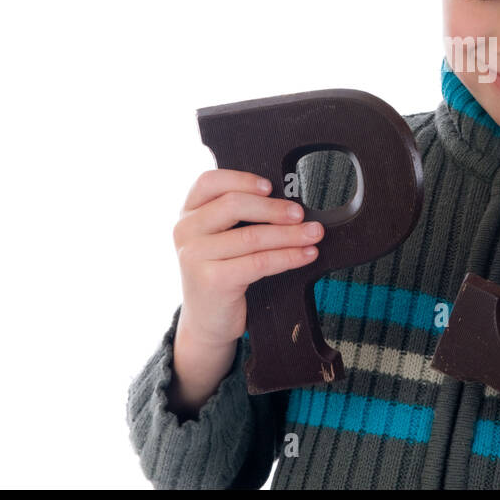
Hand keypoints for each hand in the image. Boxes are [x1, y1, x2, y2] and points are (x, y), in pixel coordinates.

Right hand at [173, 168, 324, 347]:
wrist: (207, 321)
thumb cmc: (221, 271)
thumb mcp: (219, 238)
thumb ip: (237, 216)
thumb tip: (287, 201)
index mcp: (188, 212)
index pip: (209, 182)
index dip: (242, 179)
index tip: (271, 186)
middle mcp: (185, 230)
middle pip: (234, 205)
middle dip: (274, 208)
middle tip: (301, 213)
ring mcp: (194, 256)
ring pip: (252, 236)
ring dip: (290, 234)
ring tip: (313, 234)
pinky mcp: (212, 280)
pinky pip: (260, 262)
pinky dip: (288, 257)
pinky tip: (305, 254)